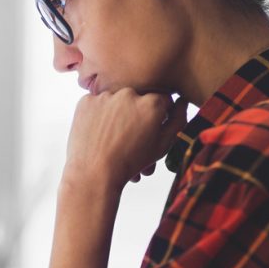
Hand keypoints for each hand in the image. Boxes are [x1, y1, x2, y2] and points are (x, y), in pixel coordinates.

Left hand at [64, 90, 188, 189]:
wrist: (94, 174)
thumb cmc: (130, 162)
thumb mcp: (162, 145)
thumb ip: (178, 120)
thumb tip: (182, 101)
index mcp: (152, 103)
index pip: (162, 100)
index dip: (158, 116)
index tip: (150, 129)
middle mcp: (130, 93)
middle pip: (138, 98)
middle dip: (137, 114)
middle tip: (131, 137)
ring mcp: (106, 95)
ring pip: (116, 100)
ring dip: (117, 114)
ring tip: (114, 138)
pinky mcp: (86, 101)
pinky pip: (97, 103)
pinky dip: (98, 115)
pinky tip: (99, 133)